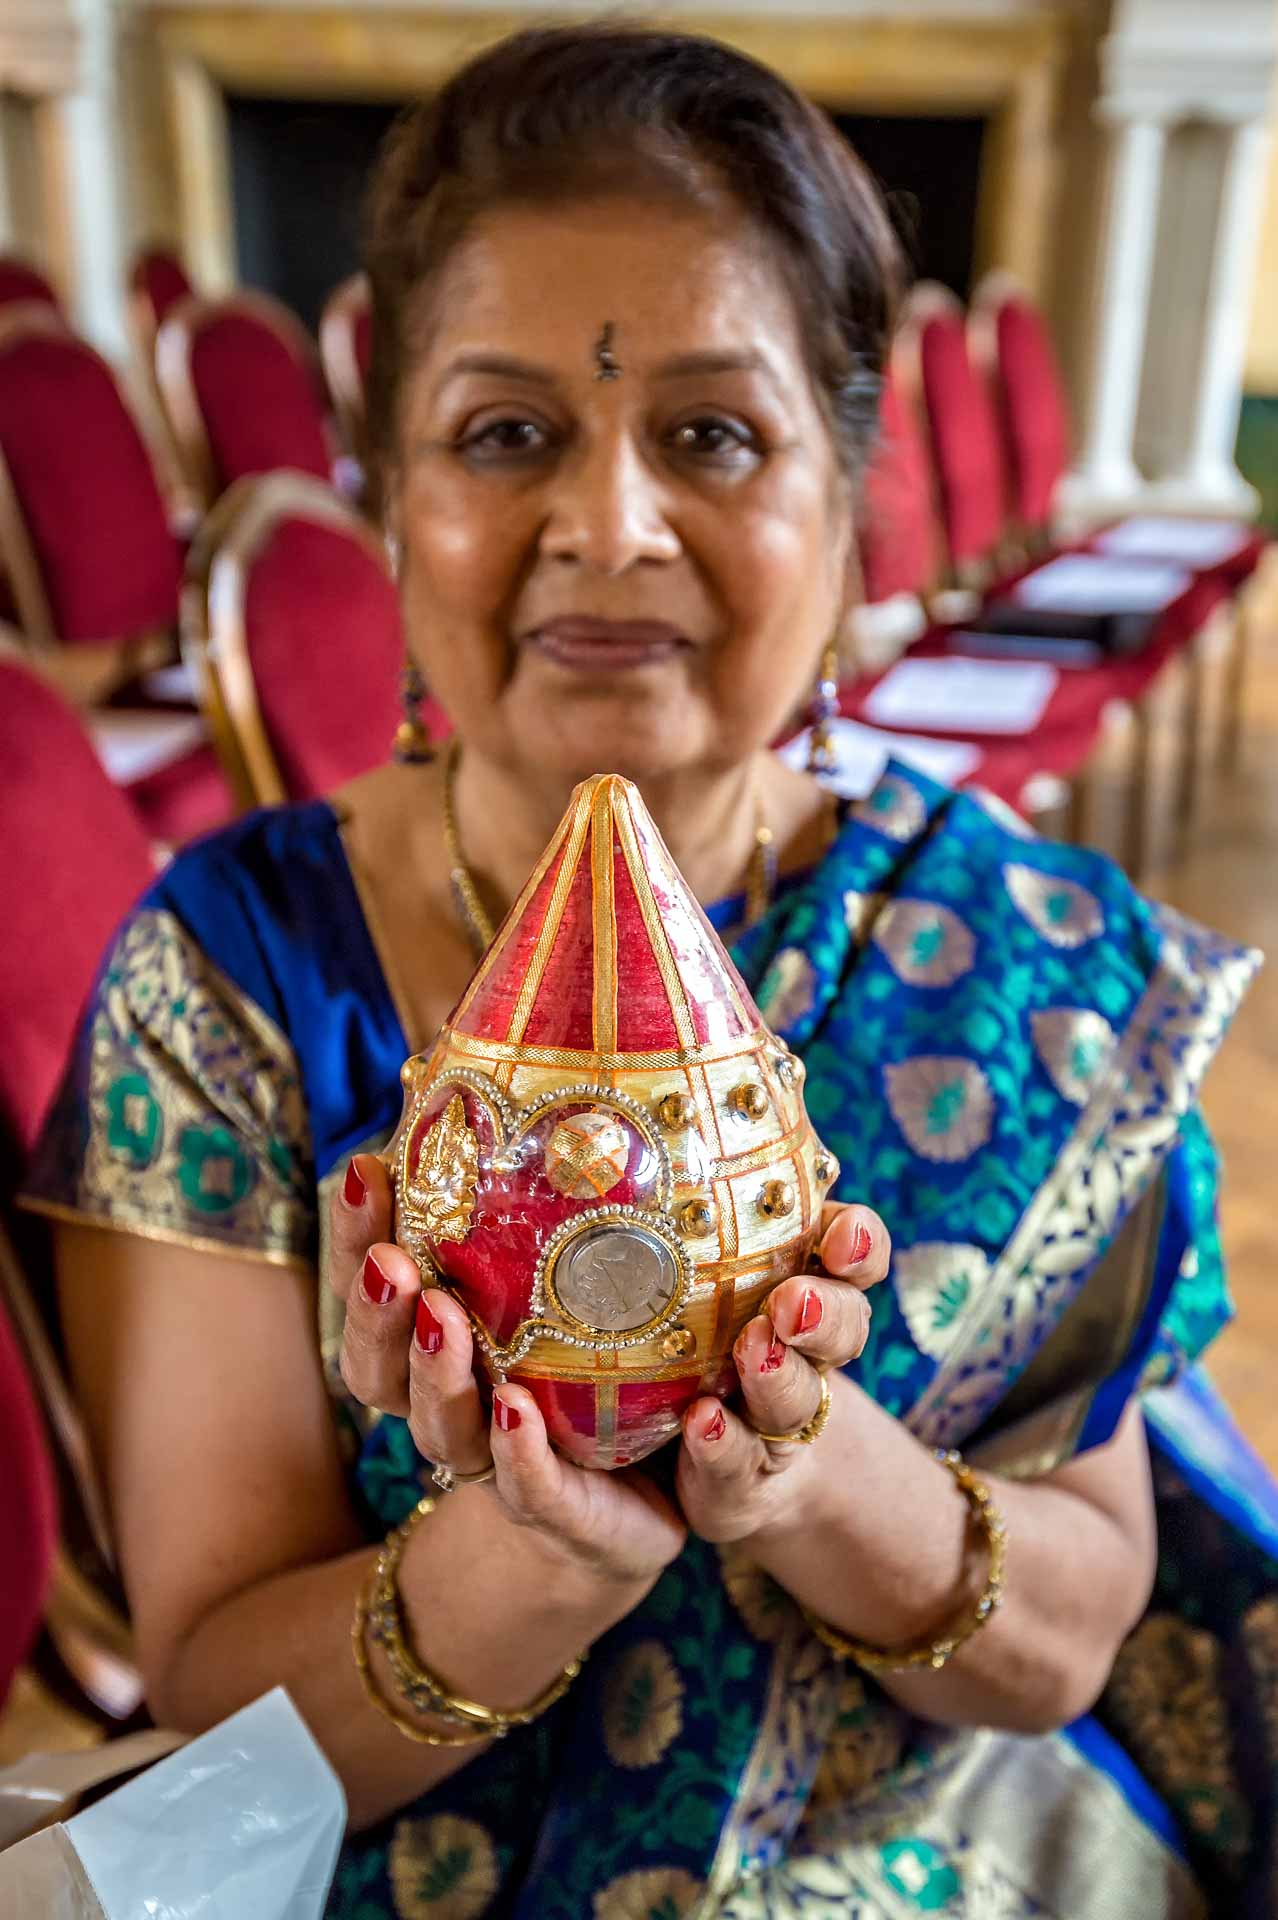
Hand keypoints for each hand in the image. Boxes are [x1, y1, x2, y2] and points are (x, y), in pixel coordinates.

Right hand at [328, 1155, 686, 1587]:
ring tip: (443, 1317)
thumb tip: (512, 1077)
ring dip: (434, 1375)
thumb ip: (537, 1192)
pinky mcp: (562, 1508)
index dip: (355, 1237)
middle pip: (378, 1369)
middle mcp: (449, 1403)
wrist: (652, 1494)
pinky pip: (530, 1486)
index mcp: (435, 1341)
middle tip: (393, 1260)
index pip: (373, 1286)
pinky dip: (515, 1451)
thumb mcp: (571, 1265)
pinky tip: (516, 1406)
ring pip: (441, 1430)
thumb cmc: (598, 1358)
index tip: (363, 1171)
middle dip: (376, 1312)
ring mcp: (497, 1461)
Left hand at [675, 1202, 888, 1544]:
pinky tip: (703, 1424)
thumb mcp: (713, 1270)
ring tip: (755, 1353)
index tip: (844, 1232)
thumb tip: (664, 1103)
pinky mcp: (740, 1481)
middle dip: (823, 1315)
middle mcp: (806, 1357)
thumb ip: (705, 1210)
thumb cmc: (706, 1336)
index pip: (854, 1256)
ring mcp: (777, 1425)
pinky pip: (737, 1466)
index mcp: (809, 1291)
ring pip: (796, 1403)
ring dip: (779, 1378)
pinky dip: (724, 1447)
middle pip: (841, 1332)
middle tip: (791, 1302)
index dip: (859, 1243)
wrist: (722, 1463)